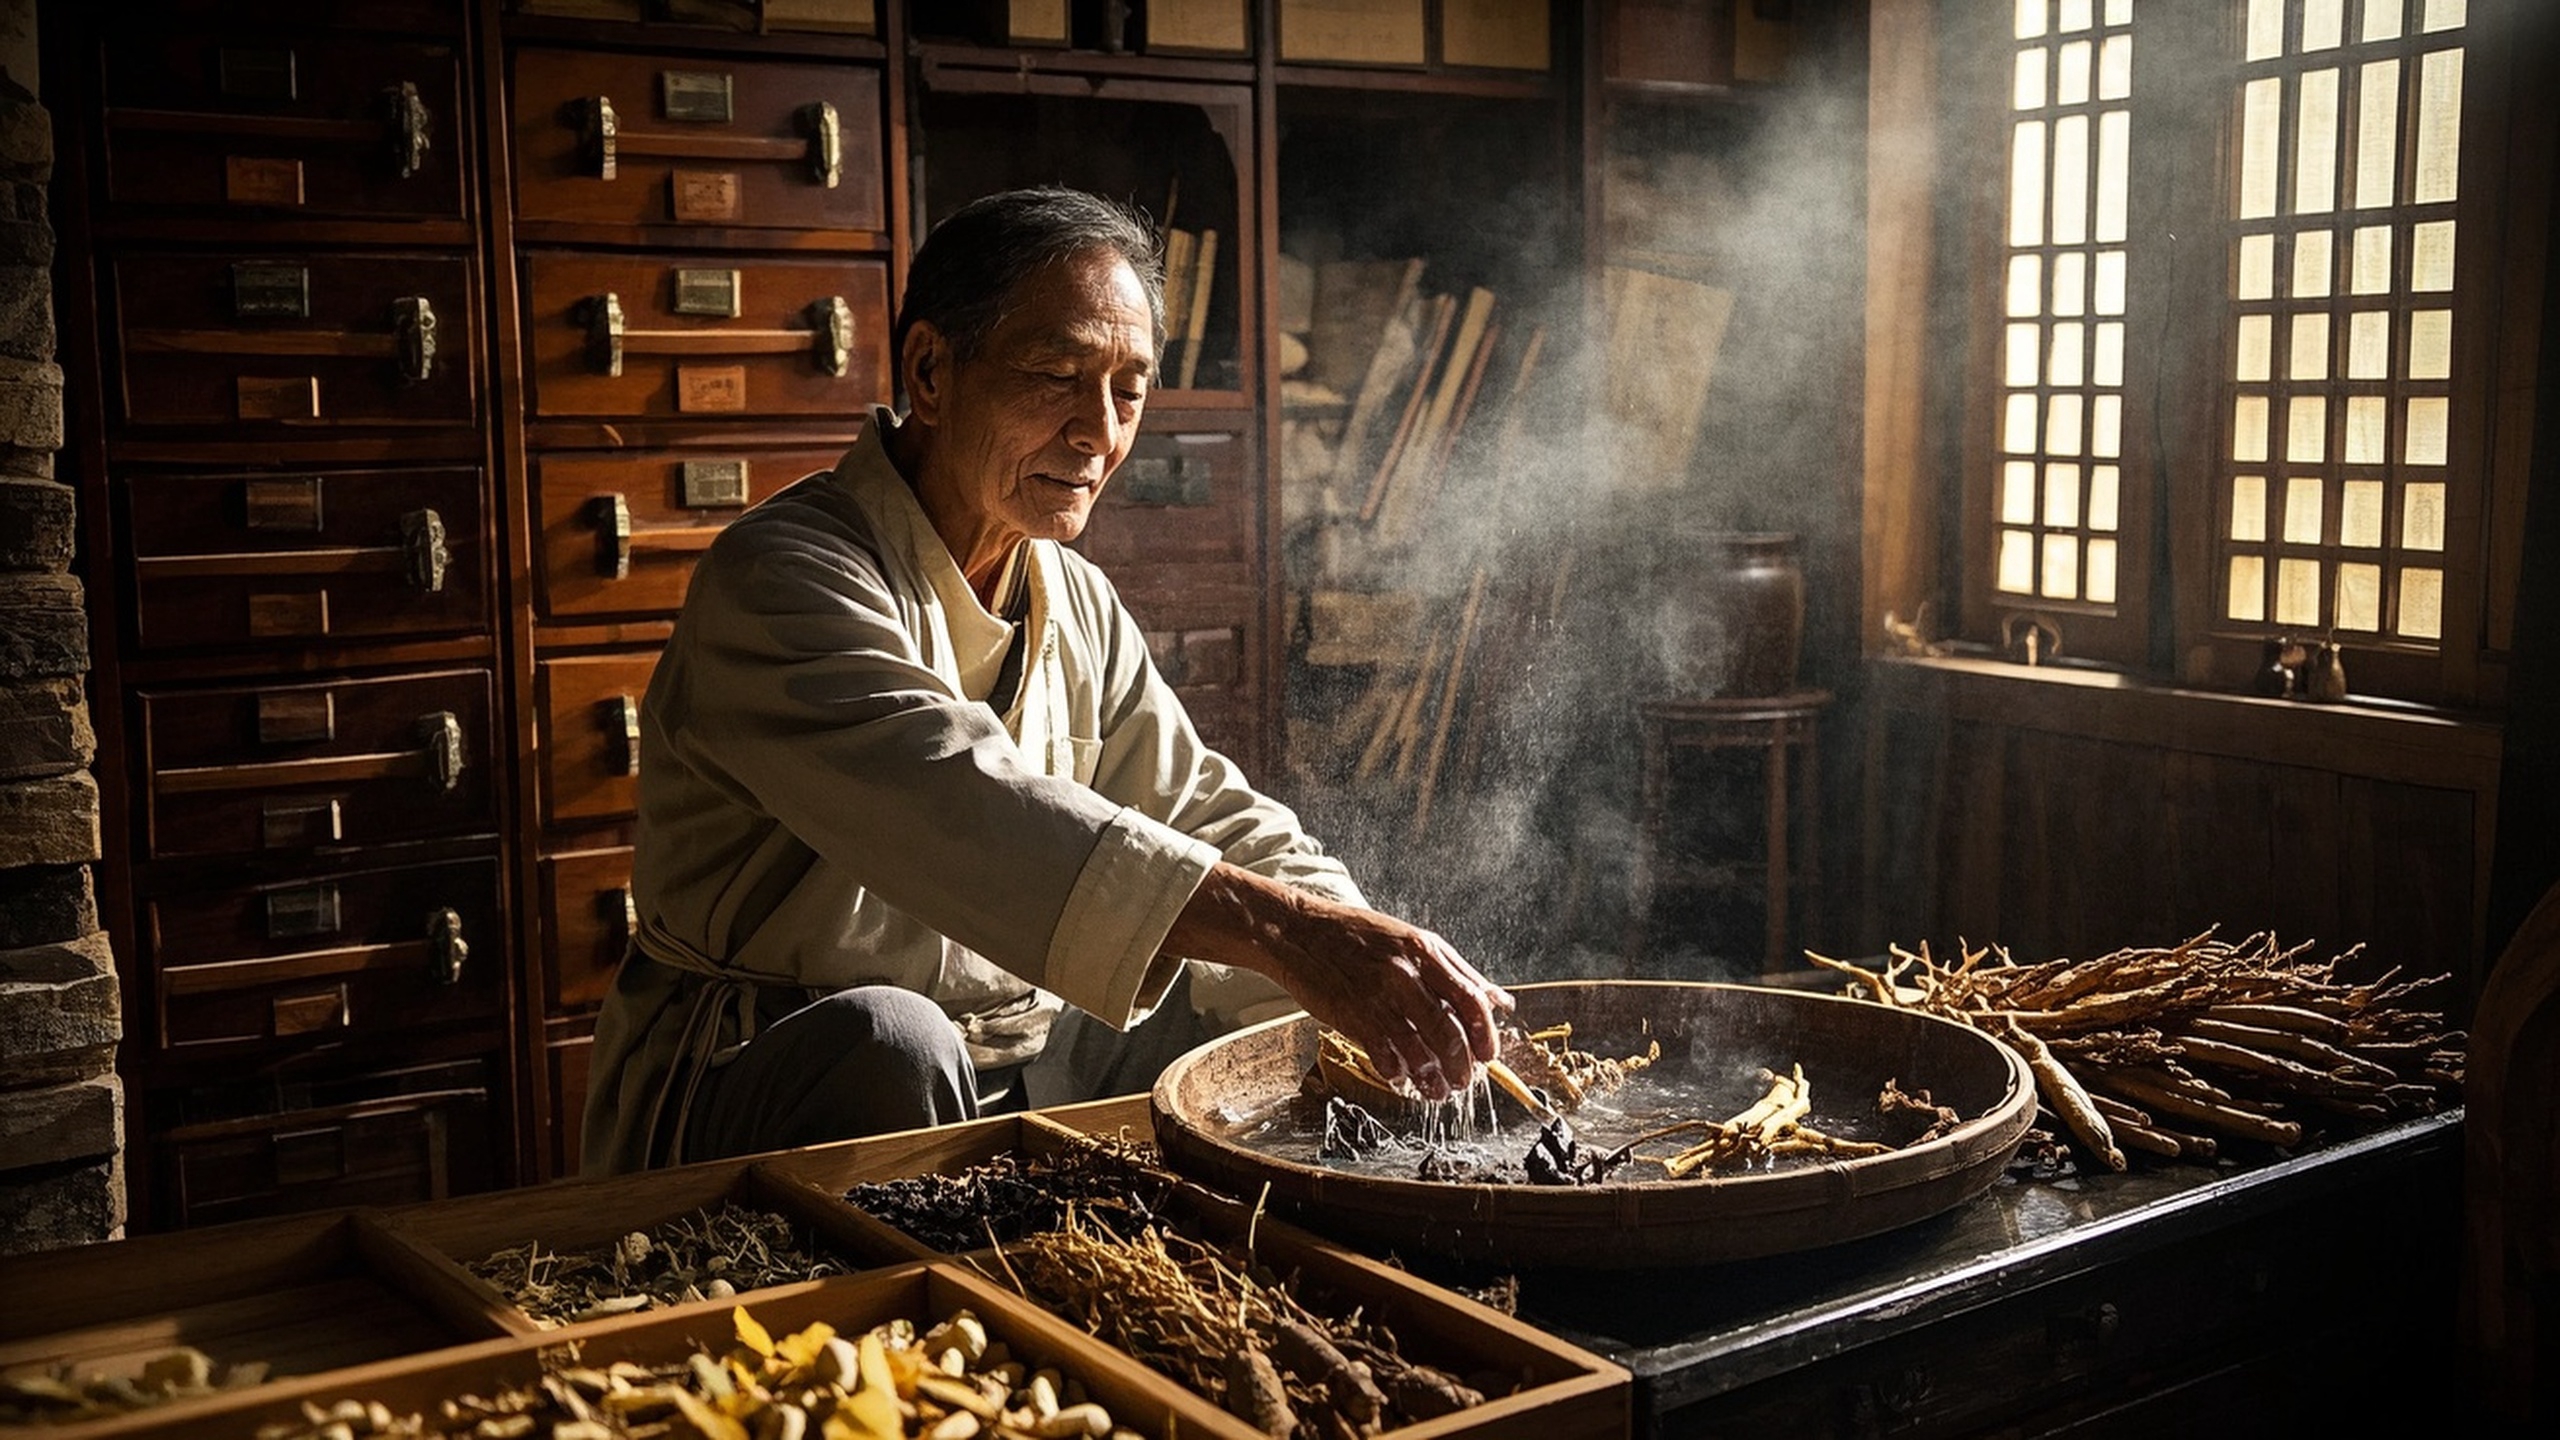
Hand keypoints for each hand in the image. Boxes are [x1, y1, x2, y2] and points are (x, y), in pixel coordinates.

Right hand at [1165, 865, 1514, 1099]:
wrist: (1297, 931)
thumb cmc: (1357, 935)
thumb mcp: (1412, 939)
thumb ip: (1457, 970)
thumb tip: (1500, 1000)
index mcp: (1424, 950)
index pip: (1470, 998)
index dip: (1485, 1034)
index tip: (1489, 1056)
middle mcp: (1404, 972)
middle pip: (1448, 1031)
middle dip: (1462, 1065)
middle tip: (1464, 1082)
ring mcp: (1376, 995)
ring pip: (1418, 1048)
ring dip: (1432, 1077)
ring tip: (1438, 1091)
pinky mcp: (1351, 1015)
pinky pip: (1383, 1054)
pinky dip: (1398, 1073)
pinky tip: (1402, 1079)